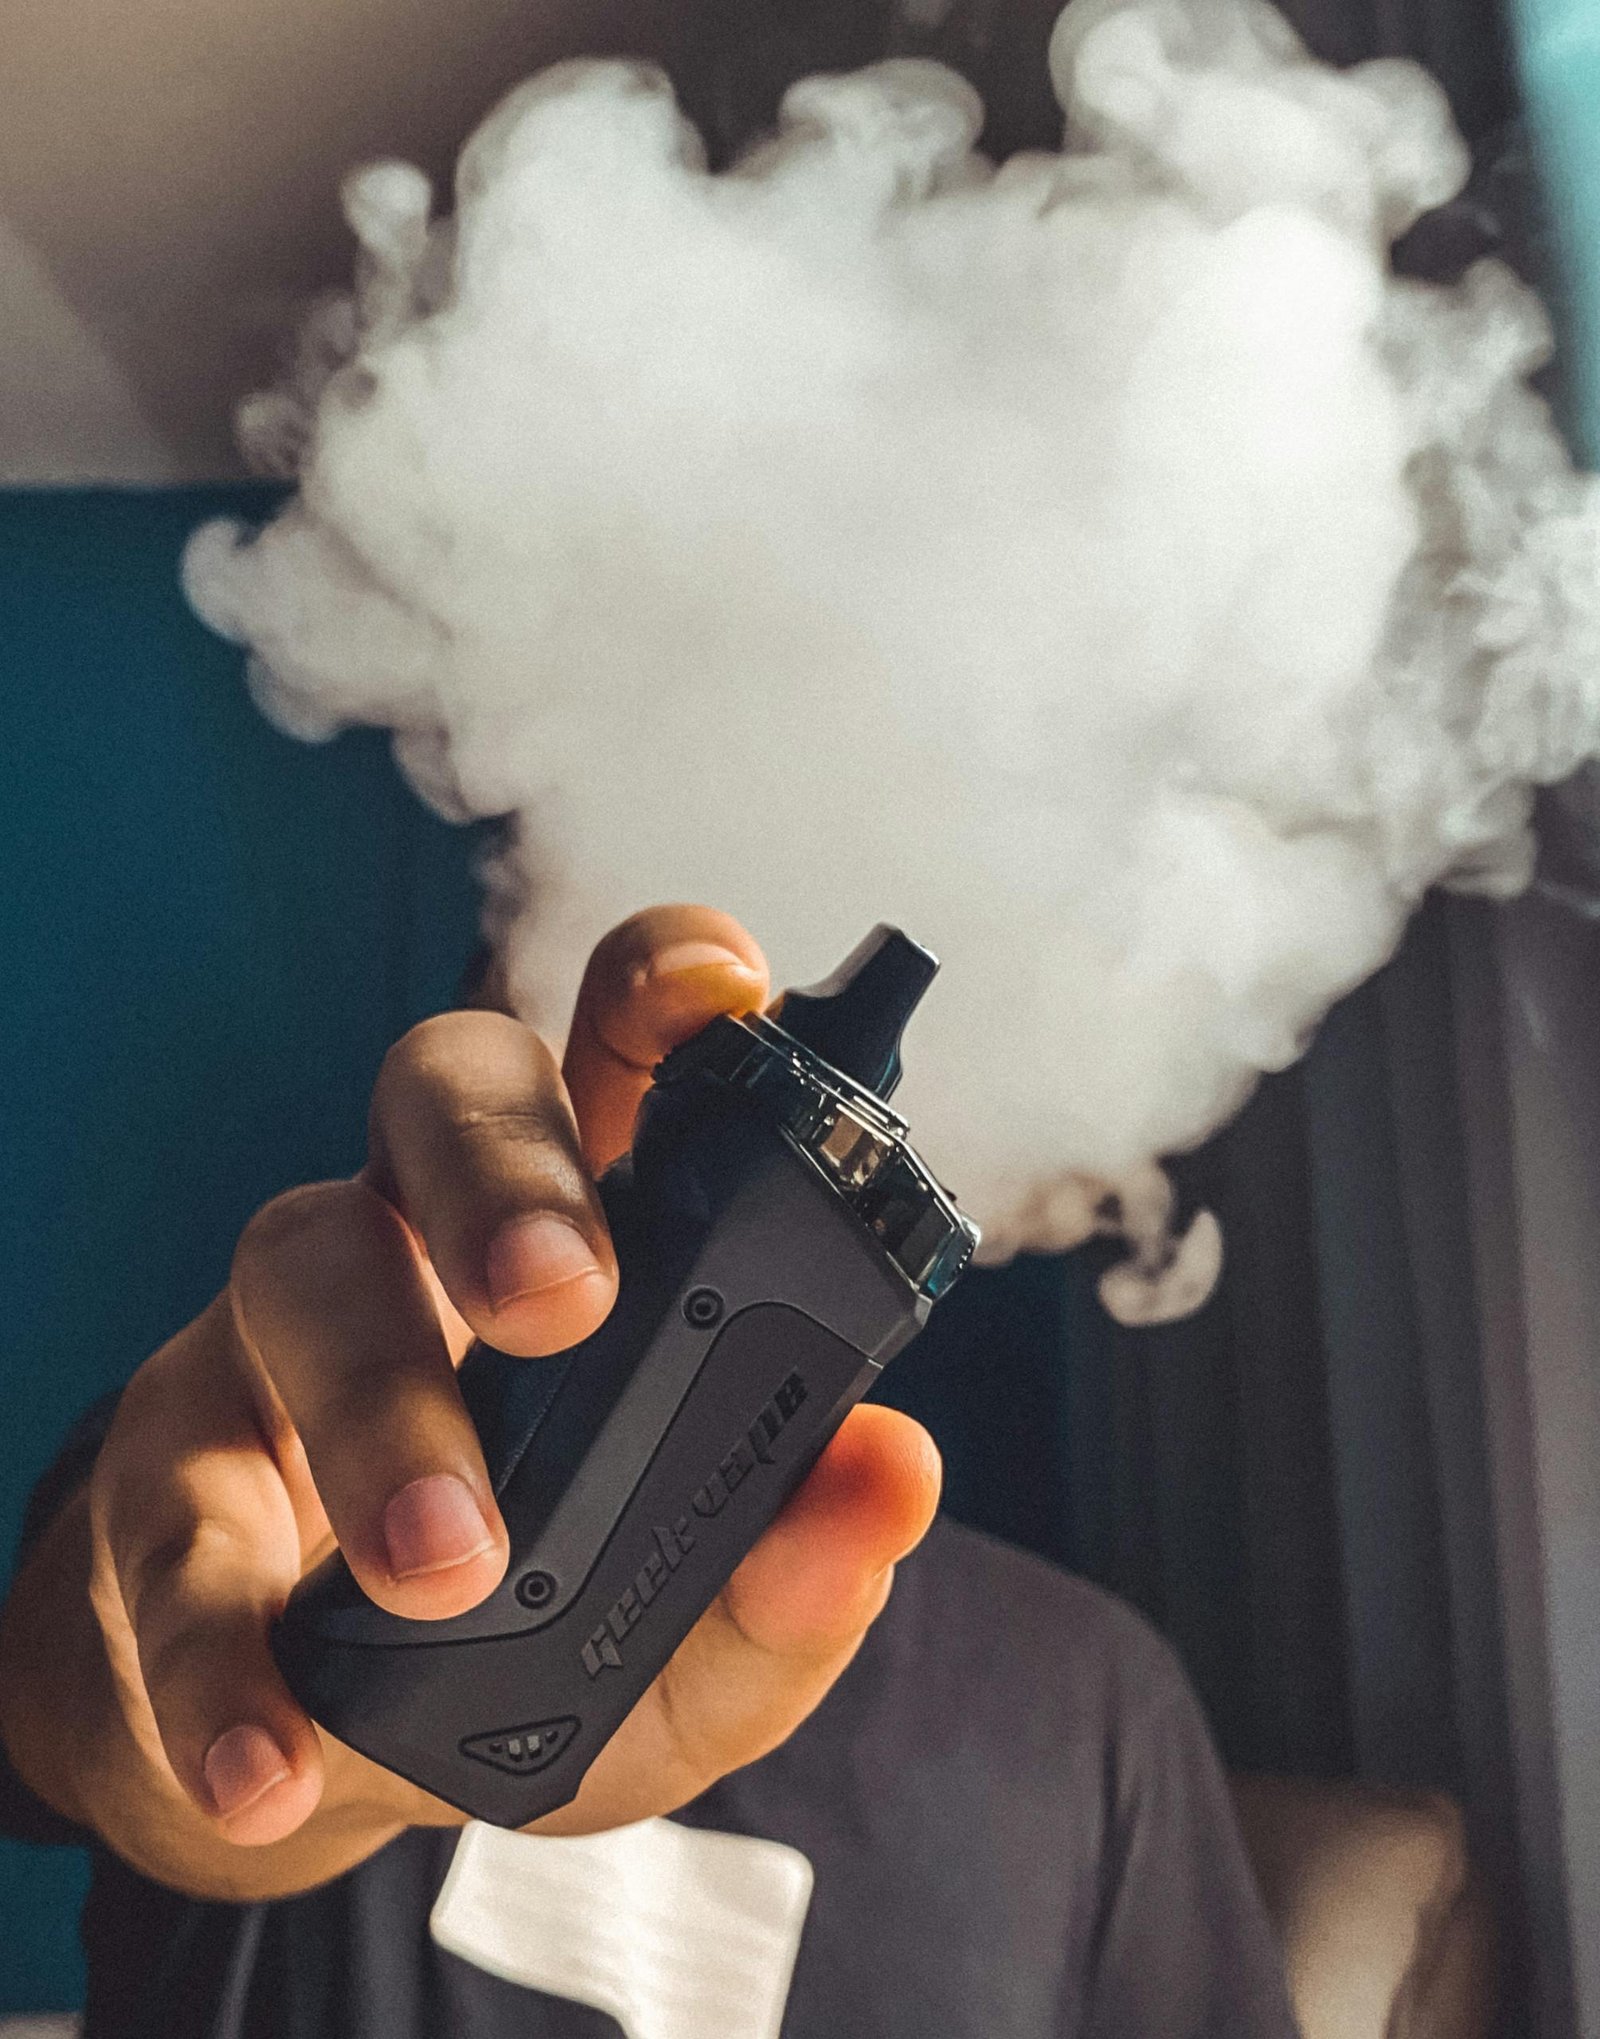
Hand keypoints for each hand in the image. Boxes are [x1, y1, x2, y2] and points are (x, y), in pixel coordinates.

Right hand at [71, 904, 940, 1876]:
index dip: (668, 988)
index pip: (621, 1047)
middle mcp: (426, 1235)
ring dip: (379, 1409)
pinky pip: (167, 1523)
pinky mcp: (162, 1472)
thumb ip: (789, 1572)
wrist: (313, 1753)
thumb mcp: (684, 1642)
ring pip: (301, 1265)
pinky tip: (277, 1754)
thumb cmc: (526, 1647)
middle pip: (444, 1091)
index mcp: (583, 1231)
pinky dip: (225, 1651)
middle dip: (507, 1171)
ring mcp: (281, 1333)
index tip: (722, 996)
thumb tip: (889, 1474)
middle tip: (564, 1300)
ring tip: (449, 1561)